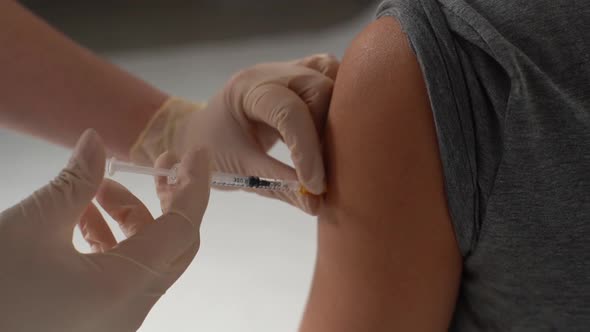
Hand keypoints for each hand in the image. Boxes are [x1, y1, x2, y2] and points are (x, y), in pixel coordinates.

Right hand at [0, 129, 209, 331]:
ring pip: (146, 258)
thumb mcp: (33, 224)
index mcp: (124, 286)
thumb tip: (96, 141)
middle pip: (172, 244)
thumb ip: (76, 179)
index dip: (194, 185)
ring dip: (130, 217)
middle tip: (156, 164)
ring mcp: (116, 320)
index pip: (182, 227)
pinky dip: (112, 242)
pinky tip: (83, 217)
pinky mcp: (98, 320)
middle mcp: (130, 309)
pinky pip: (122, 275)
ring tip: (97, 188)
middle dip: (167, 199)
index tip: (198, 153)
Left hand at [131, 54, 338, 214]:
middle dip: (327, 132)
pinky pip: (330, 74)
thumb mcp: (240, 172)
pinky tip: (334, 129)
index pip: (288, 112)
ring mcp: (287, 69)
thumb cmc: (211, 150)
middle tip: (324, 169)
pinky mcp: (300, 75)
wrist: (201, 131)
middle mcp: (270, 73)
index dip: (308, 151)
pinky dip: (338, 99)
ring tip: (329, 150)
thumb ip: (279, 186)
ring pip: (330, 76)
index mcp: (246, 91)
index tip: (316, 186)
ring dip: (337, 114)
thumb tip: (317, 204)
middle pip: (318, 88)